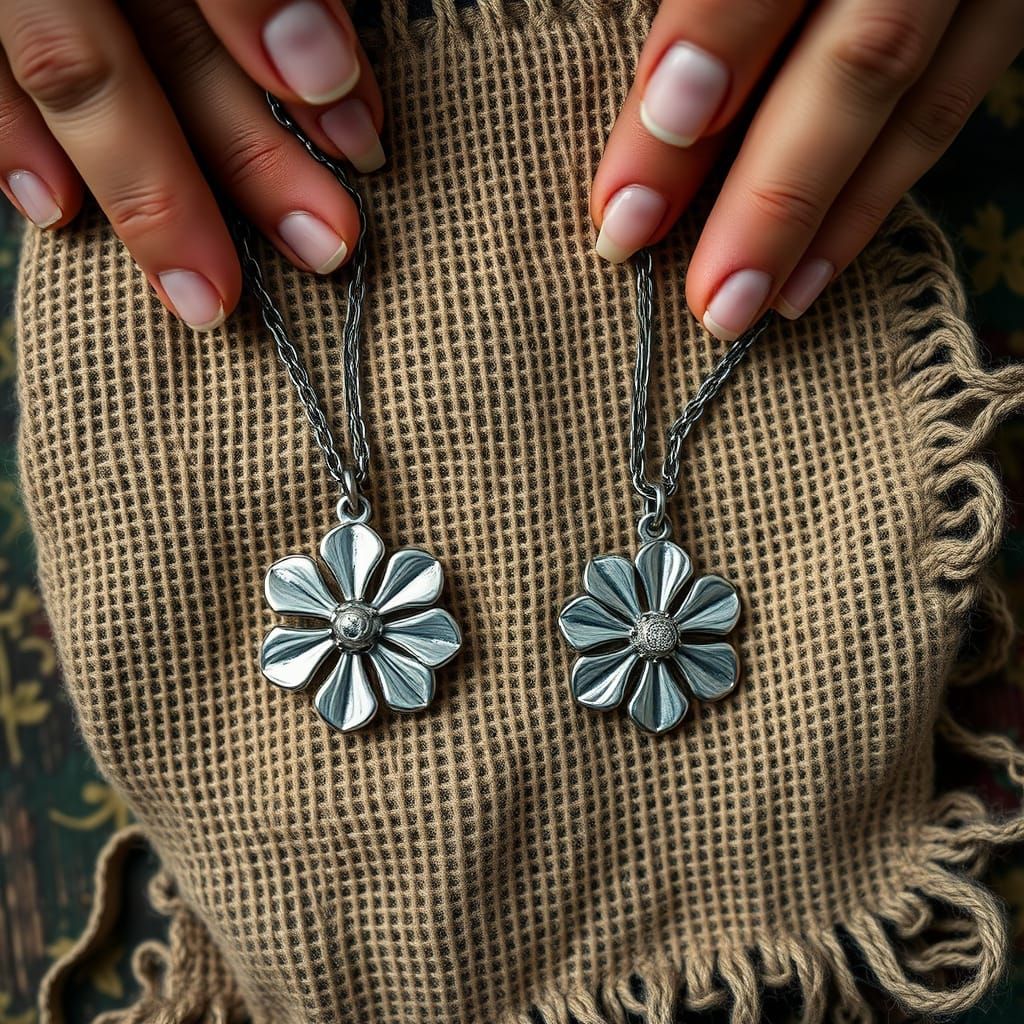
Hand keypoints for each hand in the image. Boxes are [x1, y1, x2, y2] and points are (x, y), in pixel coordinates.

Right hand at [0, 0, 386, 328]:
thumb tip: (325, 75)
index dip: (276, 33)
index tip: (356, 133)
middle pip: (168, 40)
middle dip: (250, 153)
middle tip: (328, 245)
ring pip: (71, 67)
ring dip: (145, 188)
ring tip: (206, 293)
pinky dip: (9, 135)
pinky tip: (53, 211)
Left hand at [592, 0, 1023, 339]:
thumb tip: (649, 93)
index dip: (709, 55)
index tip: (643, 169)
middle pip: (857, 51)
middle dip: (771, 188)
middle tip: (704, 296)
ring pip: (912, 91)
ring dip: (825, 218)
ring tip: (746, 308)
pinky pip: (952, 101)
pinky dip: (878, 196)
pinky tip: (816, 269)